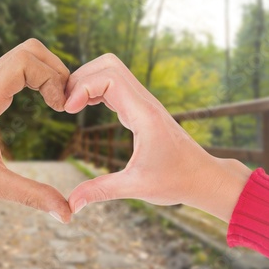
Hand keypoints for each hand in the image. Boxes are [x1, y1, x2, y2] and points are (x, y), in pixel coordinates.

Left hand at [0, 39, 71, 222]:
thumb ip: (30, 195)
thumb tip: (66, 213)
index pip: (26, 60)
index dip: (52, 77)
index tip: (61, 108)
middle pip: (29, 50)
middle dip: (55, 69)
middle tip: (66, 101)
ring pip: (21, 57)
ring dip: (46, 73)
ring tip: (59, 102)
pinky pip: (13, 70)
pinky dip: (34, 78)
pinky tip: (43, 102)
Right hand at [64, 54, 250, 221]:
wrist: (202, 177)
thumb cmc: (176, 181)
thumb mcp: (136, 187)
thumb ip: (101, 191)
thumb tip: (71, 204)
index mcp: (144, 115)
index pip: (110, 77)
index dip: (83, 87)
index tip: (68, 110)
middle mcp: (144, 101)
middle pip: (108, 64)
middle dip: (81, 77)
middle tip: (65, 104)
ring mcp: (143, 102)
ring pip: (111, 70)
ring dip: (87, 81)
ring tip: (70, 105)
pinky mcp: (140, 108)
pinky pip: (114, 85)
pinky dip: (94, 89)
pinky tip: (83, 107)